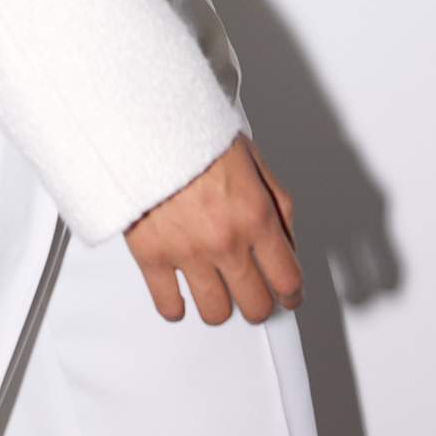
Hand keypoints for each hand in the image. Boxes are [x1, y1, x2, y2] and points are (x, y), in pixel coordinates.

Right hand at [123, 135, 301, 324]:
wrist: (143, 123)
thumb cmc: (193, 133)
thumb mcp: (252, 159)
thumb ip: (277, 204)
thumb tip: (288, 242)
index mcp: (255, 215)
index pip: (287, 279)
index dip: (292, 294)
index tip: (288, 295)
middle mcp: (225, 241)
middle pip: (255, 305)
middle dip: (258, 303)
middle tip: (254, 295)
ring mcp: (188, 253)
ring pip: (215, 313)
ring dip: (220, 306)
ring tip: (216, 294)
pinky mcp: (151, 255)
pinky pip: (168, 304)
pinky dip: (176, 307)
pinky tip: (180, 296)